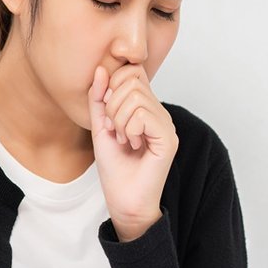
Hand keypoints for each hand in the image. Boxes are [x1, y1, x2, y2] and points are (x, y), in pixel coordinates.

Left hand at [87, 64, 178, 239]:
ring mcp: (166, 124)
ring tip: (125, 140)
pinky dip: (129, 129)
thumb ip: (99, 98)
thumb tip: (101, 69)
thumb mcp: (100, 126)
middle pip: (132, 80)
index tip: (109, 116)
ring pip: (136, 97)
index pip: (132, 71)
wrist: (124, 199)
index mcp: (145, 107)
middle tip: (116, 130)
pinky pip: (142, 115)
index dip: (113, 86)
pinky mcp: (168, 138)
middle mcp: (159, 112)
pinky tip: (134, 145)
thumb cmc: (115, 168)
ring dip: (120, 120)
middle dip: (113, 105)